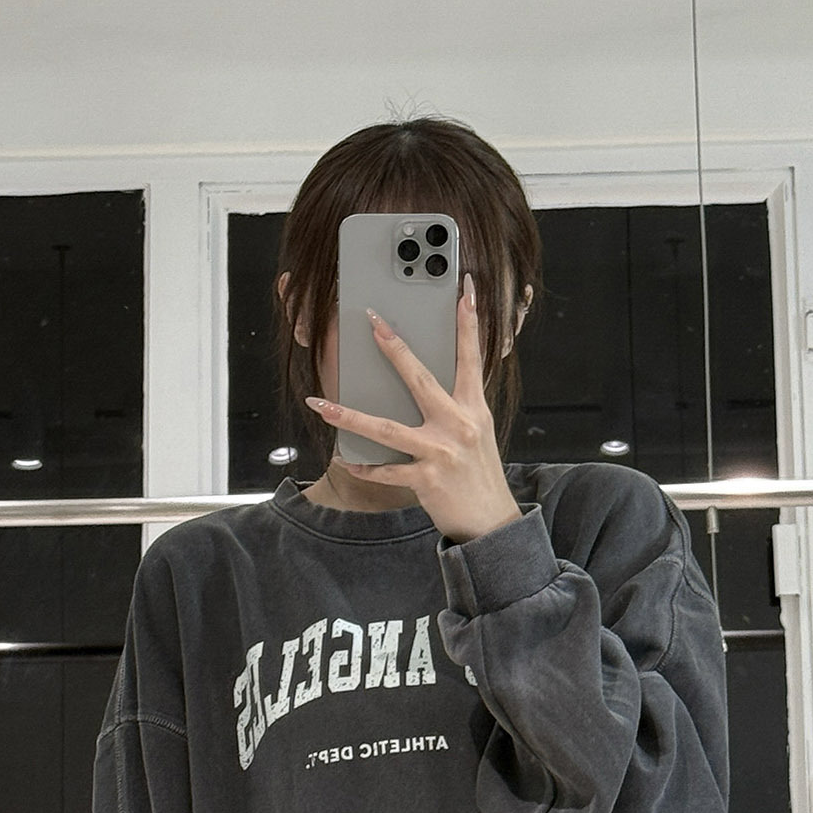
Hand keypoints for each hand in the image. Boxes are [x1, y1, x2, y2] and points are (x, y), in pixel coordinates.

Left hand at [303, 274, 523, 545]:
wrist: (491, 522)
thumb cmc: (478, 475)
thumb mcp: (476, 434)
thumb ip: (453, 408)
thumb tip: (422, 386)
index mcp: (473, 409)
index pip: (471, 356)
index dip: (469, 322)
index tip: (465, 290)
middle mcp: (458, 425)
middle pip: (419, 378)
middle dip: (394, 347)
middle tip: (373, 321)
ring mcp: (441, 452)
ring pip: (386, 428)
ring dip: (348, 416)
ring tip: (321, 404)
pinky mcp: (427, 479)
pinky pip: (385, 470)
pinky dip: (363, 466)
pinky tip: (345, 459)